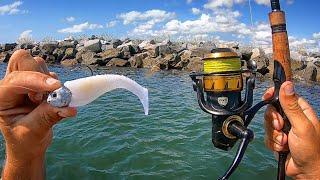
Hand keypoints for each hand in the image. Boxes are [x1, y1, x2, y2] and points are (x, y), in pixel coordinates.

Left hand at [0, 50, 76, 179]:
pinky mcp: (39, 84)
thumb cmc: (25, 141)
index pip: (16, 79)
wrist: (29, 145)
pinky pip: (50, 74)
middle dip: (38, 72)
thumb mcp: (34, 131)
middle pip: (22, 60)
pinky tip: (51, 101)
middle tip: (46, 94)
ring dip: (48, 80)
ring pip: (38, 64)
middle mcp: (10, 86)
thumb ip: (49, 116)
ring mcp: (25, 83)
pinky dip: (56, 85)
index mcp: (1, 97)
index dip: (37, 80)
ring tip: (46, 102)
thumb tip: (69, 107)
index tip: (57, 87)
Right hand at [263, 81, 319, 178]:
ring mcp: (283, 129)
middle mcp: (291, 118)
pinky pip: (267, 137)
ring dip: (275, 135)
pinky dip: (273, 143)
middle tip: (281, 127)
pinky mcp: (277, 139)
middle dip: (273, 120)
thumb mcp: (301, 125)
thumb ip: (291, 106)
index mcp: (300, 110)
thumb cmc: (311, 150)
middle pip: (272, 110)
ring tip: (285, 142)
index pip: (284, 95)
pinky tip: (283, 148)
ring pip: (268, 124)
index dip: (274, 95)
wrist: (305, 171)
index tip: (267, 97)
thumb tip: (287, 85)